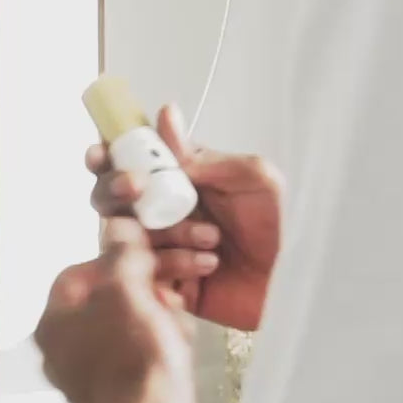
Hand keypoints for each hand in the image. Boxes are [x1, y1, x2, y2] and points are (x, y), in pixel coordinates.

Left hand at [36, 219, 202, 402]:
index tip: (146, 258)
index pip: (79, 272)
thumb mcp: (127, 291)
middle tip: (169, 292)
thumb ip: (120, 253)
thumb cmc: (135, 361)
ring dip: (156, 316)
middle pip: (105, 299)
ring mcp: (88, 377)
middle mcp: (62, 352)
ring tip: (176, 322)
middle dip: (145, 290)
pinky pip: (137, 355)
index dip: (117, 259)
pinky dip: (158, 344)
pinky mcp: (116, 396)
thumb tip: (115, 223)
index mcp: (52, 324)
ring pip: (126, 326)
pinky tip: (177, 345)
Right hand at [88, 106, 281, 331]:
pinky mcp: (168, 286)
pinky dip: (174, 266)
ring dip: (166, 233)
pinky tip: (209, 266)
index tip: (101, 153)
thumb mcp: (255, 178)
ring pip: (127, 236)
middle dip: (115, 192)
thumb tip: (165, 116)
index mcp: (182, 180)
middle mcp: (165, 212)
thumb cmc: (286, 225)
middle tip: (135, 192)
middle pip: (111, 199)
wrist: (301, 280)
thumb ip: (204, 156)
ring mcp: (163, 250)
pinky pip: (146, 274)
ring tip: (212, 240)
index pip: (132, 161)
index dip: (108, 155)